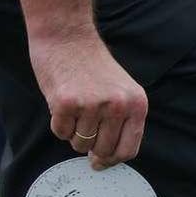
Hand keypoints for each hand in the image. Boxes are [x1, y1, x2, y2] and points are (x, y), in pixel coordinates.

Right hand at [30, 30, 147, 170]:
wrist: (67, 35)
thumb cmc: (91, 64)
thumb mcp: (120, 89)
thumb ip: (121, 121)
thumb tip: (105, 160)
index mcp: (136, 103)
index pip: (128, 149)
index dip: (112, 160)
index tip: (100, 161)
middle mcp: (118, 105)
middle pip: (102, 151)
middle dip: (90, 147)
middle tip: (82, 128)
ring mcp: (92, 105)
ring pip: (79, 143)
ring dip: (73, 131)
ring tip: (74, 106)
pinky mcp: (67, 103)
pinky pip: (61, 132)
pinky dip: (58, 123)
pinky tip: (61, 101)